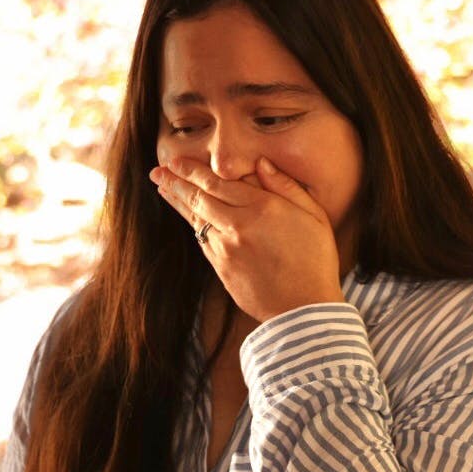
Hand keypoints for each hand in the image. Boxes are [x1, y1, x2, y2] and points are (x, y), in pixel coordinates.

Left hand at [151, 156, 344, 321]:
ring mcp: (226, 249)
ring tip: (162, 186)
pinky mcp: (222, 269)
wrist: (304, 310)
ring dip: (177, 201)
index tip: (177, 161)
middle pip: (199, 198)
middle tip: (158, 170)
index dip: (193, 171)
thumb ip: (286, 186)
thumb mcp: (314, 216)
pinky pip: (203, 241)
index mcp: (262, 208)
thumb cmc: (315, 261)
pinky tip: (187, 216)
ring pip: (196, 219)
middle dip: (176, 181)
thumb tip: (261, 163)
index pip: (218, 182)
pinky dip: (193, 225)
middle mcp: (239, 226)